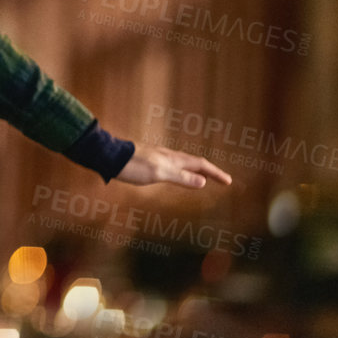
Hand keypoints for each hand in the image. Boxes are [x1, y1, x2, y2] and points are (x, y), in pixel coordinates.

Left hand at [115, 144, 232, 189]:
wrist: (108, 155)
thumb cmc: (133, 166)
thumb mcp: (159, 174)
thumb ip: (181, 177)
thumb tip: (203, 181)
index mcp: (173, 159)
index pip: (201, 165)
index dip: (216, 173)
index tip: (229, 182)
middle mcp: (168, 156)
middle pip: (194, 162)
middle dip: (210, 171)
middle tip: (222, 180)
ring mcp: (158, 157)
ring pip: (183, 162)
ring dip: (196, 170)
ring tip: (204, 177)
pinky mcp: (149, 160)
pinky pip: (173, 165)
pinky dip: (183, 170)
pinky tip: (176, 174)